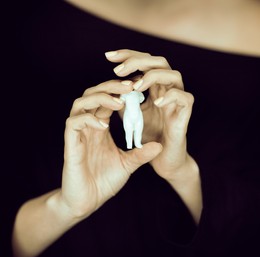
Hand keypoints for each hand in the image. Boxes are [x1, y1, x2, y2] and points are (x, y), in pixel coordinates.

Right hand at [60, 80, 162, 217]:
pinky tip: (104, 125)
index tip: (138, 88)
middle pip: (93, 94)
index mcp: (100, 128)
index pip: (108, 101)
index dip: (120, 91)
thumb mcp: (127, 165)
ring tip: (119, 101)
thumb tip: (159, 146)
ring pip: (81, 103)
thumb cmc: (104, 182)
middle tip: (130, 85)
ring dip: (100, 98)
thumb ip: (140, 154)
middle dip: (110, 87)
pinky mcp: (70, 144)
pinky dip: (88, 119)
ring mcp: (78, 134)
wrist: (87, 201)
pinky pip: (74, 123)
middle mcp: (88, 127)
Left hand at [105, 49, 195, 183]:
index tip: (108, 56)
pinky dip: (170, 96)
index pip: (145, 62)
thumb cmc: (150, 136)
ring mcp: (179, 100)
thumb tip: (112, 86)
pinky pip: (184, 97)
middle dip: (137, 61)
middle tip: (118, 70)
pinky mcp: (186, 113)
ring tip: (135, 86)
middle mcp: (168, 89)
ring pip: (173, 75)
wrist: (164, 158)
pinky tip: (155, 103)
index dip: (127, 55)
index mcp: (156, 87)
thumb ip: (125, 100)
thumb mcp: (133, 115)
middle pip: (158, 61)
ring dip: (152, 77)